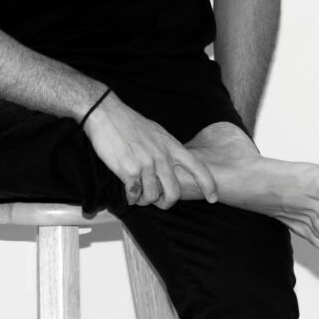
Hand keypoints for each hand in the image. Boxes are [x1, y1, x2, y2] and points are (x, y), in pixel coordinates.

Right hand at [81, 92, 217, 207]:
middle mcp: (162, 157)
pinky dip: (131, 197)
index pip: (198, 168)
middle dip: (166, 203)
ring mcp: (146, 165)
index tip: (213, 198)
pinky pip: (134, 195)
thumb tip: (171, 164)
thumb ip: (166, 149)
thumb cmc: (129, 123)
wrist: (106, 114)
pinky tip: (127, 191)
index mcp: (172, 146)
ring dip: (144, 200)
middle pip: (174, 193)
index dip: (208, 185)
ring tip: (138, 194)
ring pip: (152, 197)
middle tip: (158, 202)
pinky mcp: (130, 171)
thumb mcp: (157, 132)